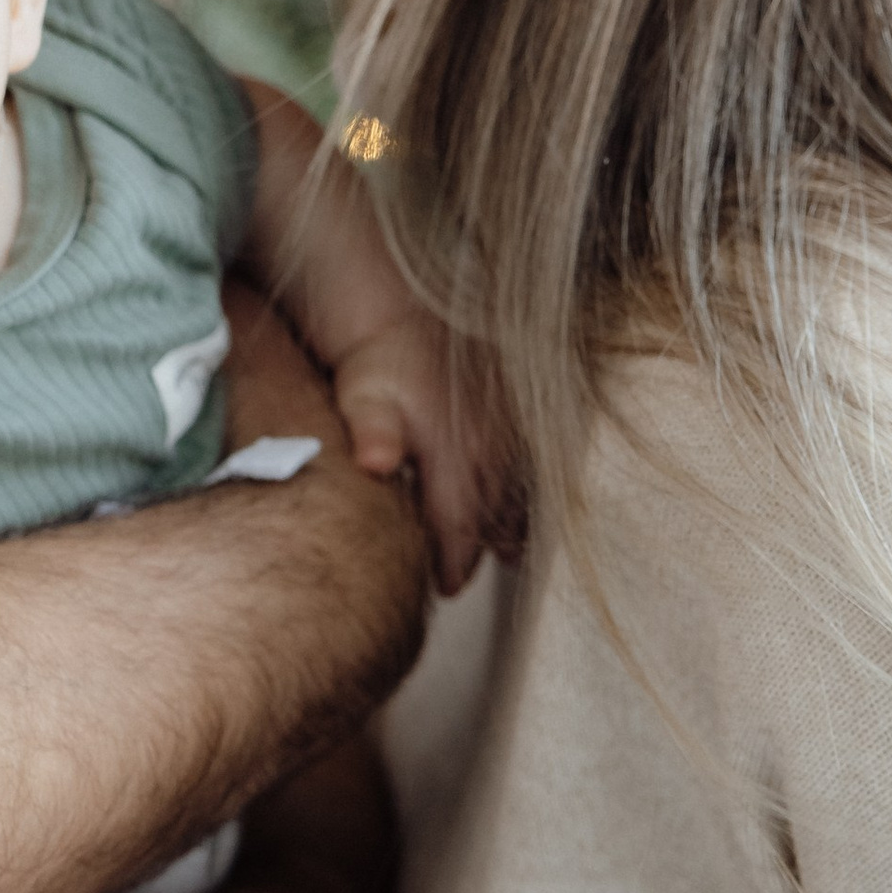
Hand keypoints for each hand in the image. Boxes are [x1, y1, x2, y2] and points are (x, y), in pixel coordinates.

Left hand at [331, 303, 520, 597]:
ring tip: (503, 551)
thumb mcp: (363, 397)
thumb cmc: (376, 359)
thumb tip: (376, 465)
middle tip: (460, 576)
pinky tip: (517, 505)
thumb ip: (373, 434)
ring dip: (509, 524)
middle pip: (492, 516)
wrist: (399, 306)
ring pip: (516, 492)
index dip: (454, 561)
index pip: (460, 525)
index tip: (445, 586)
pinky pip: (528, 463)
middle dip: (479, 549)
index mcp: (454, 451)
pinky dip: (523, 489)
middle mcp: (488, 444)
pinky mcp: (513, 410)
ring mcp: (506, 426)